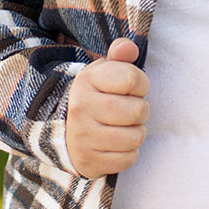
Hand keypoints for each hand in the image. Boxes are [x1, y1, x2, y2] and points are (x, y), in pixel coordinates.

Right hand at [65, 38, 149, 178]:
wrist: (66, 131)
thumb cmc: (96, 97)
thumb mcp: (104, 71)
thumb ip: (120, 54)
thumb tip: (129, 48)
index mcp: (86, 81)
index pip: (133, 79)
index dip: (141, 84)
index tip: (132, 88)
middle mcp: (81, 108)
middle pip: (139, 110)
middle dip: (140, 110)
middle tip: (128, 110)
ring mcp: (84, 137)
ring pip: (136, 137)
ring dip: (136, 133)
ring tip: (123, 127)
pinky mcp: (90, 161)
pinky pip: (129, 159)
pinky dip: (129, 152)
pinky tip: (117, 144)